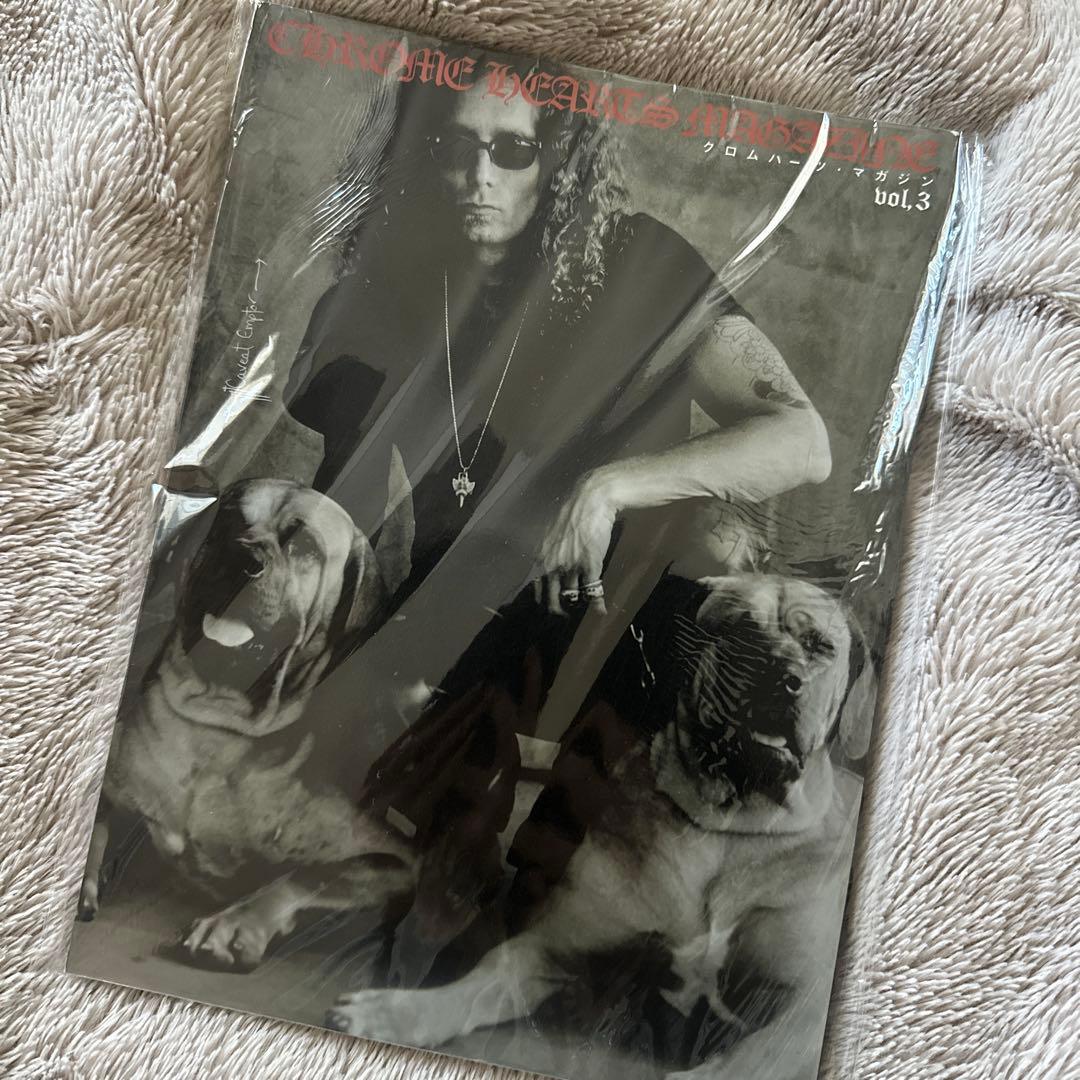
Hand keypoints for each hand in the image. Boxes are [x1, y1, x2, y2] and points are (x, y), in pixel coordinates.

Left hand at [536, 470, 618, 614]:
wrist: (592, 500)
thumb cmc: (573, 513)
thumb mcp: (554, 533)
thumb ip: (550, 551)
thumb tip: (550, 564)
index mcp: (541, 556)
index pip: (535, 586)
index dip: (539, 600)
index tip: (542, 608)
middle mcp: (552, 565)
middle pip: (550, 597)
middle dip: (555, 610)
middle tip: (560, 617)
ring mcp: (571, 567)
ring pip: (572, 595)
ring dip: (577, 605)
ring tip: (581, 610)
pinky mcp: (590, 566)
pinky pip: (592, 591)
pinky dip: (597, 603)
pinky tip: (601, 611)